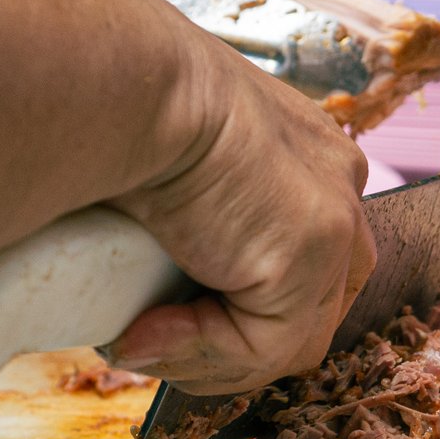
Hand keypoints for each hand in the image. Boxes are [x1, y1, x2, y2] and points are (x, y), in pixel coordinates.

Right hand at [104, 30, 375, 393]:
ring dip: (206, 359)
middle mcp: (331, 177)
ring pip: (287, 340)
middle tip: (149, 342)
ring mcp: (333, 215)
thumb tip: (138, 314)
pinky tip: (141, 332)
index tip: (158, 321)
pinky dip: (198, 354)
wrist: (115, 79)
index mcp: (296, 152)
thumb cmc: (106, 111)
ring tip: (134, 340)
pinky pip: (262, 346)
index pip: (299, 258)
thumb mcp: (149, 171)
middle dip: (232, 344)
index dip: (235, 308)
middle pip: (309, 306)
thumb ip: (169, 230)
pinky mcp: (312, 248)